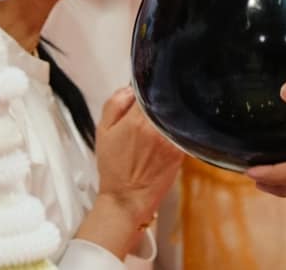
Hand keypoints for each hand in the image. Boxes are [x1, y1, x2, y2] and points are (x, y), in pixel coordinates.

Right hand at [75, 89, 180, 258]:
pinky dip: (178, 126)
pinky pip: (183, 130)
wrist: (127, 199)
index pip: (149, 89)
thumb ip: (115, 104)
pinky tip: (170, 129)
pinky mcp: (181, 152)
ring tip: (162, 115)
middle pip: (165, 100)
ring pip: (175, 114)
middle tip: (154, 100)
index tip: (146, 87)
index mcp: (136, 120)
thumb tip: (130, 89)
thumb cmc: (114, 168)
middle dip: (160, 97)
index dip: (148, 85)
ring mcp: (171, 140)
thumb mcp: (103, 132)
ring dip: (170, 111)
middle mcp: (156, 129)